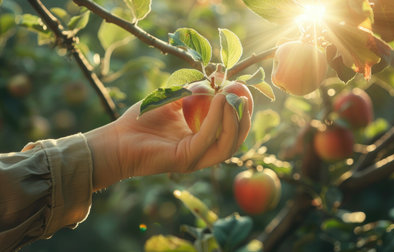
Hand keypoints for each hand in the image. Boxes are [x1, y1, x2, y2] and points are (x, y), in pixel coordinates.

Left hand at [86, 94, 250, 190]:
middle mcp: (203, 152)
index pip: (232, 130)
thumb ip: (195, 91)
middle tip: (243, 94)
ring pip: (228, 144)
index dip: (242, 111)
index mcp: (202, 140)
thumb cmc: (141, 120)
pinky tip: (218, 100)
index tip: (242, 89)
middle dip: (244, 117)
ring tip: (232, 95)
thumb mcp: (173, 99)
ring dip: (234, 118)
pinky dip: (217, 118)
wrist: (116, 139)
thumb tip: (217, 78)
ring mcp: (196, 158)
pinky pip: (208, 138)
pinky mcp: (186, 159)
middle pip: (236, 140)